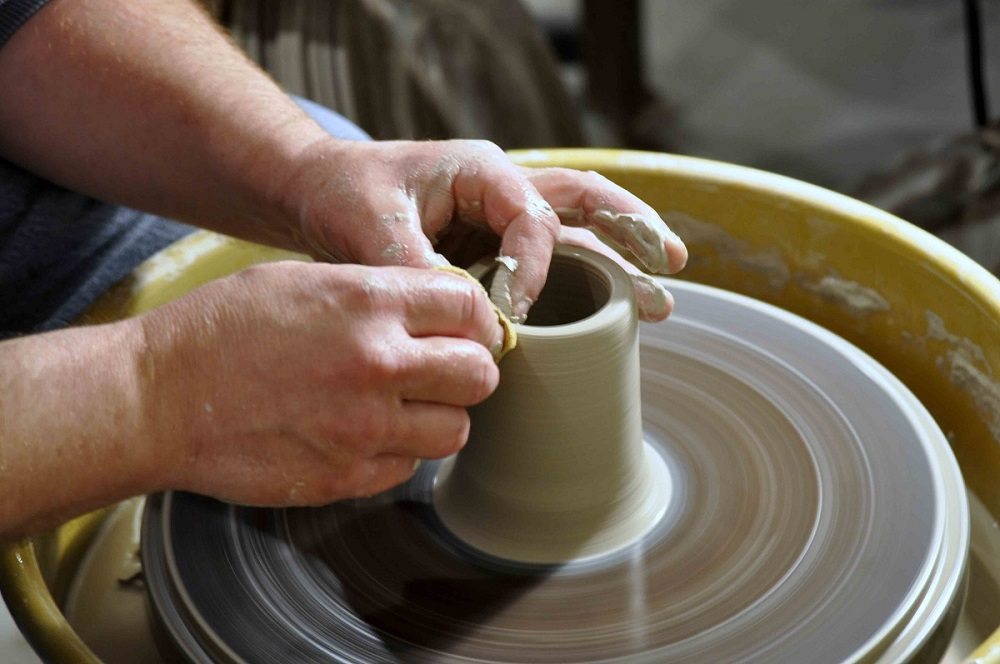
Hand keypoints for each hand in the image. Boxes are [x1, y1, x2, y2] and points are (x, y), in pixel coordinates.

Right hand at [138, 261, 502, 504]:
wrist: (157, 399)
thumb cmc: (221, 330)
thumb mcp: (304, 281)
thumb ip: (379, 294)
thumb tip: (438, 311)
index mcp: (368, 304)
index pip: (470, 308)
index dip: (475, 318)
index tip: (465, 328)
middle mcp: (378, 366)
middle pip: (479, 374)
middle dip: (468, 368)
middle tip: (442, 368)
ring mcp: (365, 429)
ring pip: (456, 430)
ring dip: (439, 416)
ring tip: (404, 405)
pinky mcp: (347, 477)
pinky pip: (408, 468)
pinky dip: (398, 452)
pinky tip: (363, 433)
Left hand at [280, 139, 687, 322]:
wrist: (317, 193)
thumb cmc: (343, 196)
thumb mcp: (371, 228)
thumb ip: (419, 269)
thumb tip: (471, 320)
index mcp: (482, 170)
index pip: (533, 221)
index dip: (532, 271)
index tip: (513, 315)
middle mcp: (502, 186)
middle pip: (584, 201)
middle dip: (631, 231)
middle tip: (673, 262)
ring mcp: (501, 213)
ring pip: (579, 226)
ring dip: (623, 256)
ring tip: (663, 294)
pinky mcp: (492, 242)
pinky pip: (550, 255)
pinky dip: (584, 276)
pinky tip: (611, 305)